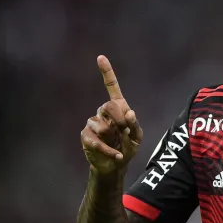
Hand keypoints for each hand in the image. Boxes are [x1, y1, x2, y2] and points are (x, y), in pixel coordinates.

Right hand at [81, 55, 142, 174]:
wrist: (116, 165)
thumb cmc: (128, 147)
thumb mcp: (137, 137)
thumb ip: (135, 125)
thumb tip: (130, 112)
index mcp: (118, 108)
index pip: (111, 87)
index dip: (107, 72)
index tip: (100, 58)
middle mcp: (103, 112)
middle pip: (109, 105)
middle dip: (120, 120)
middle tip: (125, 131)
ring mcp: (93, 123)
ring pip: (102, 125)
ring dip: (113, 138)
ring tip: (116, 144)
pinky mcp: (86, 136)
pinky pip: (96, 140)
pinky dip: (109, 150)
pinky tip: (116, 155)